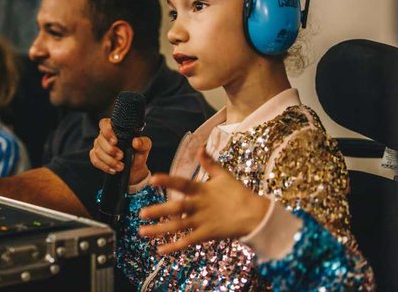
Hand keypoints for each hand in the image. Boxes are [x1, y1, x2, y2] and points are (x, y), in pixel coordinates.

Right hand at [89, 118, 151, 184]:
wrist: (134, 169)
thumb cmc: (138, 154)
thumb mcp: (144, 148)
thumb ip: (143, 143)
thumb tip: (136, 141)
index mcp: (115, 129)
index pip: (104, 124)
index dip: (107, 131)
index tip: (115, 141)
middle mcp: (105, 136)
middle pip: (100, 139)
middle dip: (110, 150)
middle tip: (121, 156)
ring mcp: (99, 146)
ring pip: (98, 151)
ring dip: (109, 160)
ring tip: (120, 166)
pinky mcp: (96, 157)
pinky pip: (95, 160)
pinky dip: (104, 166)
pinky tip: (113, 170)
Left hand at [138, 147, 269, 253]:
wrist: (255, 215)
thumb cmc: (238, 193)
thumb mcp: (223, 175)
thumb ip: (209, 163)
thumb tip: (200, 147)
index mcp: (202, 189)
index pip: (182, 183)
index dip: (167, 181)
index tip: (153, 179)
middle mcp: (199, 205)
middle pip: (176, 208)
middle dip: (158, 211)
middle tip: (141, 213)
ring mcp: (203, 221)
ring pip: (178, 226)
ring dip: (159, 230)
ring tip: (142, 232)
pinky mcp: (207, 234)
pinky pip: (188, 241)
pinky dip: (174, 246)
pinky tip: (160, 249)